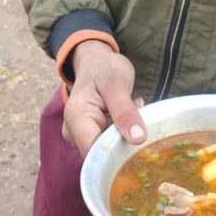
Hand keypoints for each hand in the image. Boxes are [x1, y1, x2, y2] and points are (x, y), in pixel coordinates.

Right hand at [62, 40, 146, 156]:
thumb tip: (137, 139)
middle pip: (103, 153)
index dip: (119, 154)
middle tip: (139, 112)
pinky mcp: (91, 135)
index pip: (96, 153)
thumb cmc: (104, 68)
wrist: (95, 61)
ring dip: (127, 131)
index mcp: (77, 119)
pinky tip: (130, 112)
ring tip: (134, 106)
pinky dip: (124, 129)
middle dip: (126, 138)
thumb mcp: (117, 83)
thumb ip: (125, 111)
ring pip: (110, 148)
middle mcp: (74, 132)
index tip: (141, 138)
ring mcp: (81, 135)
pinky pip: (111, 141)